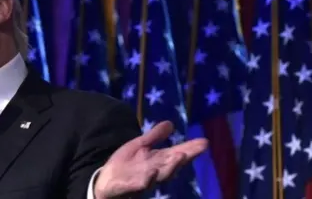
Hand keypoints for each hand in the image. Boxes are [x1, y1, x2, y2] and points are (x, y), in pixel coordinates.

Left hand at [93, 121, 207, 198]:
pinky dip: (148, 179)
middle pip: (174, 164)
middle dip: (186, 156)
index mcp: (158, 160)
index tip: (205, 142)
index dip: (191, 148)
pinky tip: (153, 172)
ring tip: (180, 156)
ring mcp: (145, 179)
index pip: (178, 153)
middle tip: (199, 148)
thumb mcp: (140, 145)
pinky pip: (141, 184)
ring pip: (161, 175)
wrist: (106, 180)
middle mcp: (156, 171)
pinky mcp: (131, 186)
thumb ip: (154, 136)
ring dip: (172, 167)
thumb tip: (170, 123)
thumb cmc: (126, 164)